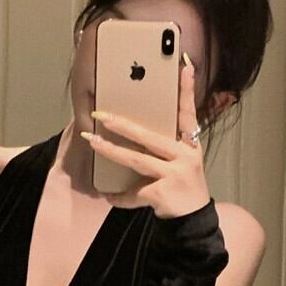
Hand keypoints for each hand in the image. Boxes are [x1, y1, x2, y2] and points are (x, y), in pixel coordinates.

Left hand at [83, 54, 209, 219]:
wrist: (194, 220)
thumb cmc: (183, 185)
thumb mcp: (182, 161)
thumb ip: (165, 144)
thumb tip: (133, 129)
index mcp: (190, 144)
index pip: (188, 112)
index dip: (187, 90)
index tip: (184, 65)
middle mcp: (185, 156)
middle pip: (149, 136)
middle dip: (123, 124)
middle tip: (101, 114)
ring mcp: (175, 175)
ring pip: (137, 159)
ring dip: (111, 150)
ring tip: (91, 141)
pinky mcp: (164, 194)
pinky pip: (135, 193)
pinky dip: (121, 196)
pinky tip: (109, 196)